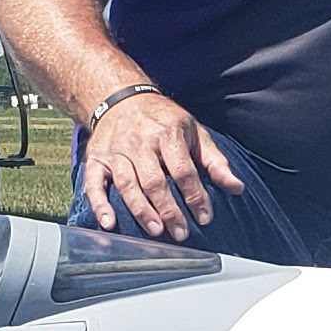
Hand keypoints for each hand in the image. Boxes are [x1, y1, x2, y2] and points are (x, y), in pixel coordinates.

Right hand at [83, 93, 243, 240]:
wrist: (122, 98)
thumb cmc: (164, 120)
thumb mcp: (194, 131)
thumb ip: (214, 161)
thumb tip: (236, 187)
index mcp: (168, 134)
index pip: (183, 169)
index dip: (195, 195)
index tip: (204, 218)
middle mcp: (141, 142)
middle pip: (154, 180)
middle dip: (169, 210)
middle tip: (181, 233)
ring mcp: (116, 151)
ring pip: (127, 184)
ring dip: (141, 211)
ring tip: (156, 231)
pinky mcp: (96, 159)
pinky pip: (94, 184)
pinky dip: (100, 205)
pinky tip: (109, 223)